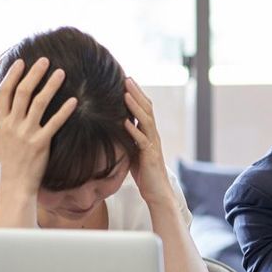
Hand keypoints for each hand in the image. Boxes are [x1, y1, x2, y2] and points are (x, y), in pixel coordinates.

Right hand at [0, 57, 77, 194]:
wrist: (14, 183)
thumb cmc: (4, 160)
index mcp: (0, 122)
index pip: (4, 92)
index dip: (12, 75)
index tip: (21, 62)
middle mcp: (12, 125)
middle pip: (22, 93)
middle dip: (33, 74)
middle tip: (45, 60)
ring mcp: (26, 134)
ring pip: (38, 104)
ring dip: (50, 86)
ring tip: (61, 72)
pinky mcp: (41, 143)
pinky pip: (54, 123)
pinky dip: (64, 111)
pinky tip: (74, 100)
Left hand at [124, 77, 174, 205]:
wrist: (158, 193)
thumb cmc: (145, 174)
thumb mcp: (133, 152)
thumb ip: (127, 140)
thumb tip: (113, 129)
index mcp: (149, 134)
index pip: (145, 109)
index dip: (137, 95)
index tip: (126, 80)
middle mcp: (153, 136)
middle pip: (147, 110)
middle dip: (137, 93)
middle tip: (127, 78)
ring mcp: (153, 145)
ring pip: (146, 121)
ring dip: (135, 106)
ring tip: (126, 93)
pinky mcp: (150, 156)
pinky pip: (142, 141)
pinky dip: (133, 130)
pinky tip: (125, 122)